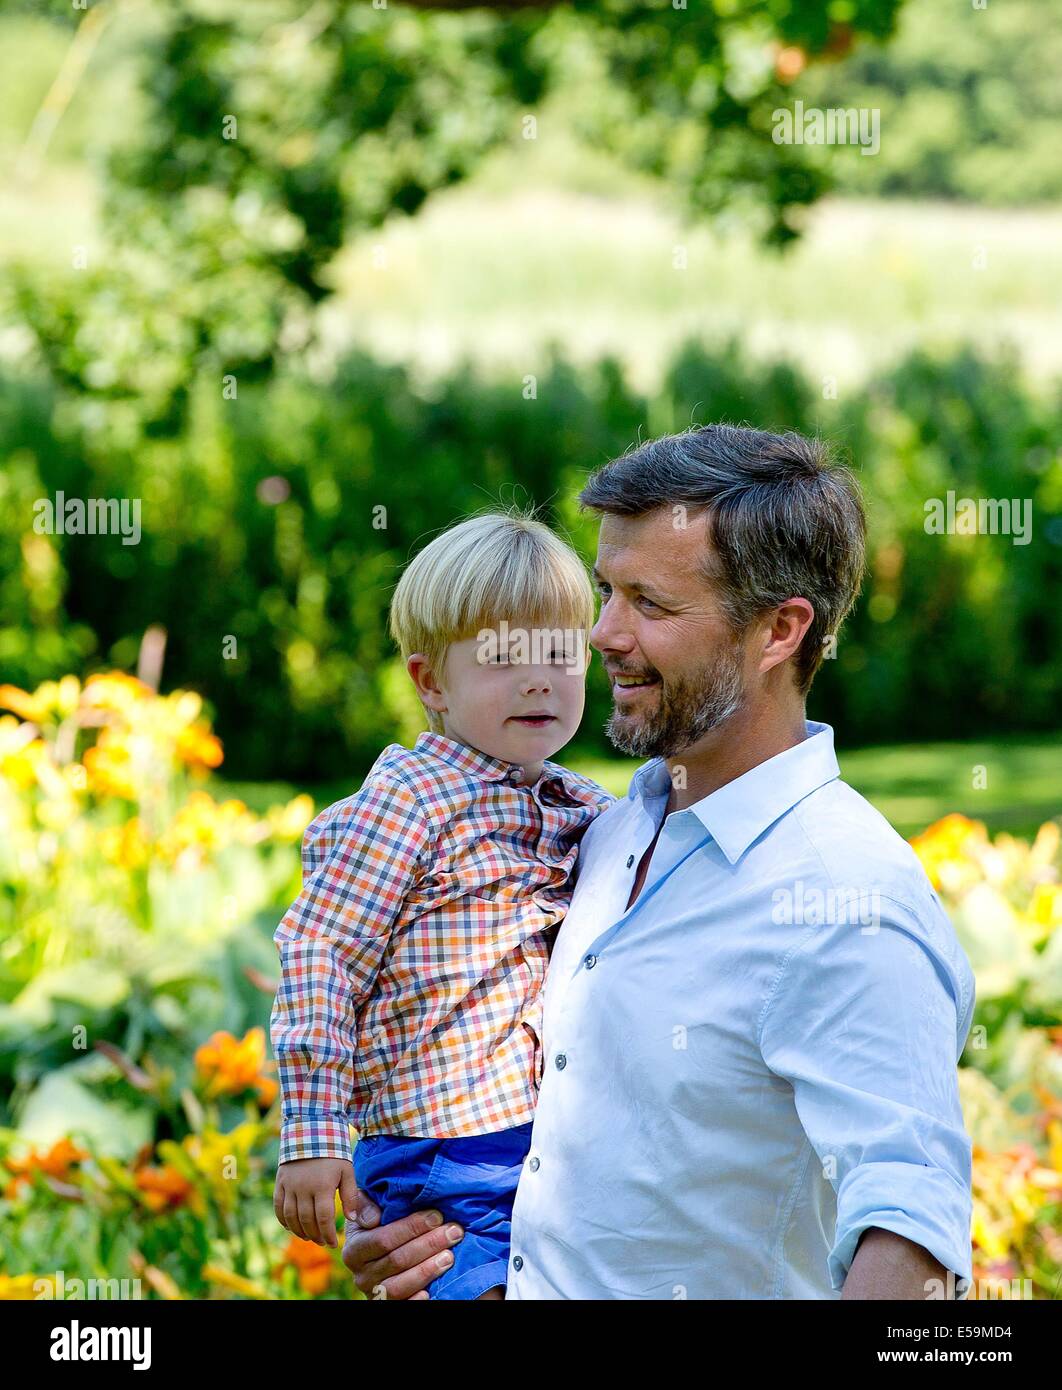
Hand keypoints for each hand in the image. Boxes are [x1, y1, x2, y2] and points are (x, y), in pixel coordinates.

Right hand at [274, 1157, 360, 1247]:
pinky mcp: (280, 1182)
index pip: (323, 1218)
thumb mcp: (347, 1170)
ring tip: (309, 1237)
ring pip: (291, 1217)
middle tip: (322, 1242)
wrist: (311, 1130)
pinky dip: (283, 1220)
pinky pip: (278, 1207)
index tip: (333, 1243)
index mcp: (322, 1185)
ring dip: (299, 1231)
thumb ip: (350, 1195)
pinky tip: (291, 1227)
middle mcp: (303, 1187)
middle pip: (306, 1220)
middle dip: (315, 1235)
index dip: (328, 1234)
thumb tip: (352, 1218)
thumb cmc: (333, 1152)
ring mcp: (289, 1185)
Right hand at [342, 1196, 464, 1300]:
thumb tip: (373, 1217)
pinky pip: (402, 1305)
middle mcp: (361, 1274)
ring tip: (449, 1256)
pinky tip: (432, 1290)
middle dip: (429, 1244)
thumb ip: (364, 1204)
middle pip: (397, 1260)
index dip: (411, 1227)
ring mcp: (374, 1292)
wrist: (375, 1249)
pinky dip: (416, 1299)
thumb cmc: (376, 1221)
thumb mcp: (366, 1206)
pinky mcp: (386, 1304)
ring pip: (400, 1285)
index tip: (436, 1216)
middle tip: (454, 1232)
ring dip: (428, 1270)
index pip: (384, 1239)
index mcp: (354, 1249)